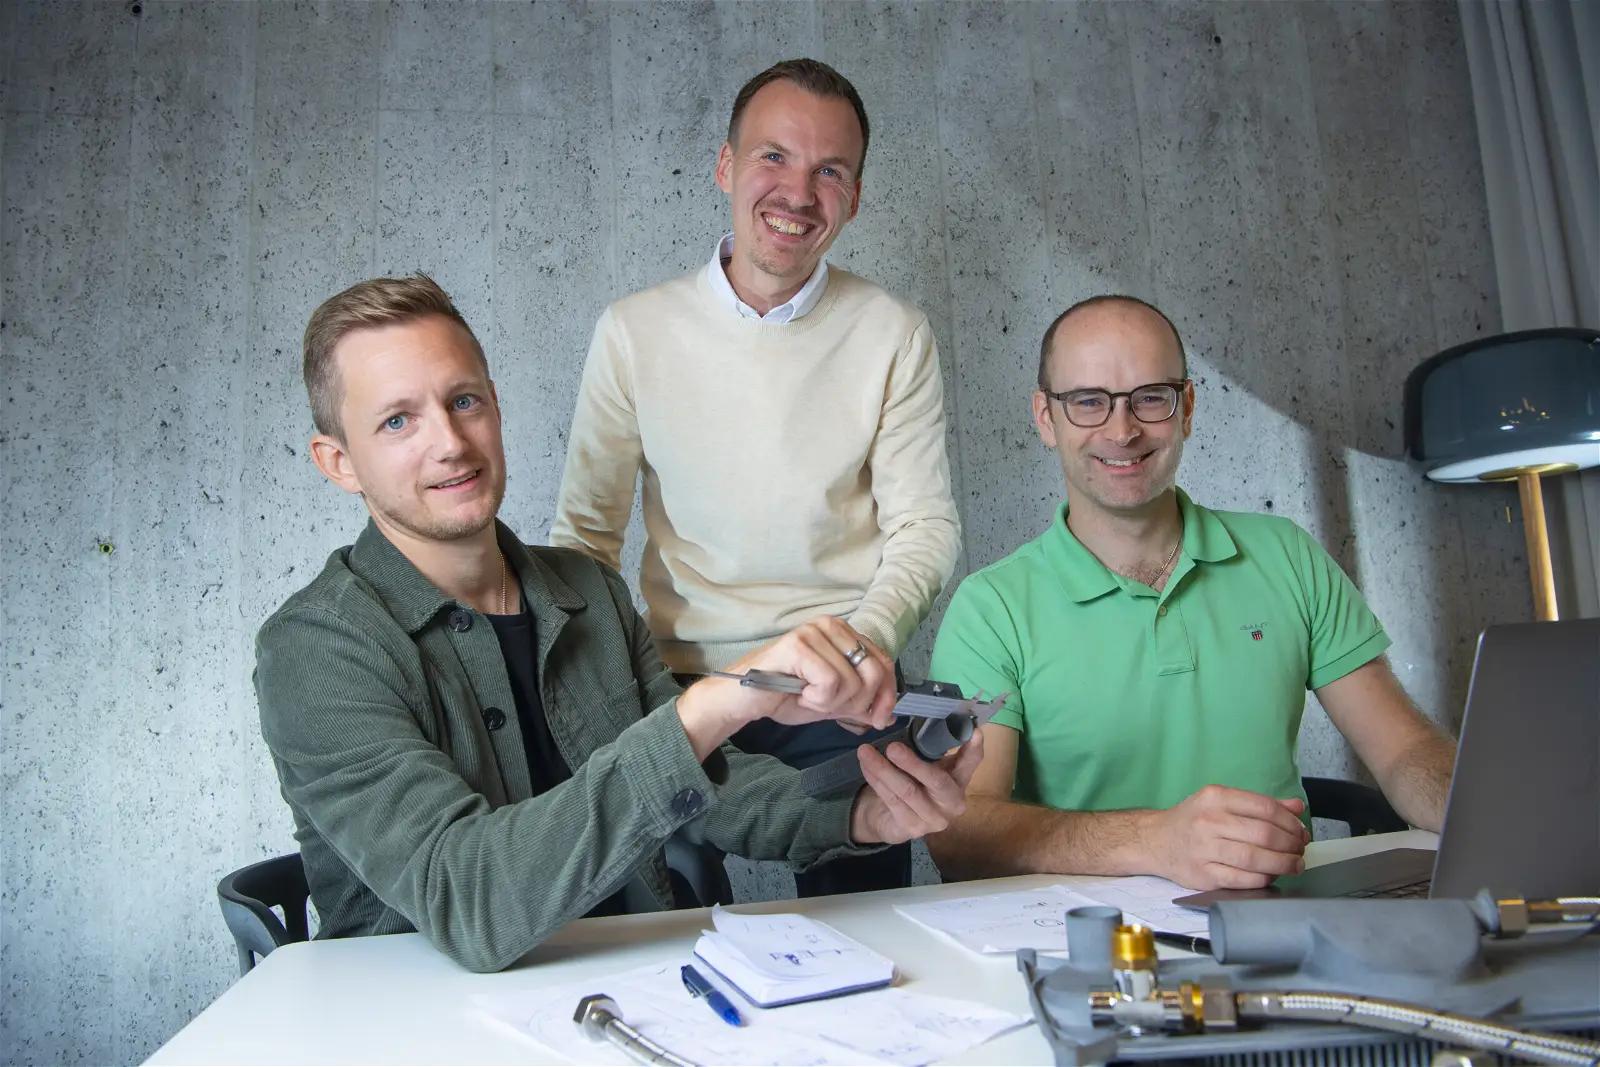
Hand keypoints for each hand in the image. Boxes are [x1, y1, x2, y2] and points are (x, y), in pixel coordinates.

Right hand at [679, 618, 896, 742]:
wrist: (741, 700)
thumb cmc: (782, 696)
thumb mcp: (831, 702)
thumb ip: (858, 703)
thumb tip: (887, 715)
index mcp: (843, 633)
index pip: (884, 662)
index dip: (887, 695)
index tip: (878, 718)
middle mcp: (831, 625)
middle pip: (874, 671)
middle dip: (858, 703)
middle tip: (827, 706)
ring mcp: (814, 632)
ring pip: (852, 681)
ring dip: (830, 703)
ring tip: (807, 697)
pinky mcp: (799, 645)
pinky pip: (830, 683)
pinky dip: (817, 700)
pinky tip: (799, 694)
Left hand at [849, 731, 983, 844]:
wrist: (895, 819)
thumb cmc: (916, 784)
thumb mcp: (928, 764)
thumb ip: (934, 747)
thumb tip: (934, 715)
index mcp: (960, 781)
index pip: (971, 762)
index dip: (973, 748)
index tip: (976, 731)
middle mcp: (954, 803)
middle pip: (935, 780)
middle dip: (912, 763)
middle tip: (892, 746)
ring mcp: (934, 819)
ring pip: (907, 791)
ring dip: (882, 769)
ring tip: (865, 751)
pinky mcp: (913, 829)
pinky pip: (891, 800)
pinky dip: (875, 780)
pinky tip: (865, 766)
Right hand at [1151, 785, 1309, 889]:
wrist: (1155, 840)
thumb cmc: (1193, 820)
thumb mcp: (1221, 802)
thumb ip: (1259, 805)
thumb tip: (1296, 808)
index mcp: (1216, 798)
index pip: (1265, 808)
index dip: (1291, 822)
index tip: (1301, 831)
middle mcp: (1208, 821)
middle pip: (1264, 834)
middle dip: (1291, 845)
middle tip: (1300, 850)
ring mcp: (1204, 850)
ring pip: (1255, 859)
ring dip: (1283, 864)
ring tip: (1294, 865)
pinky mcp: (1203, 875)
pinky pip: (1242, 880)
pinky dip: (1264, 879)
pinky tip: (1271, 875)